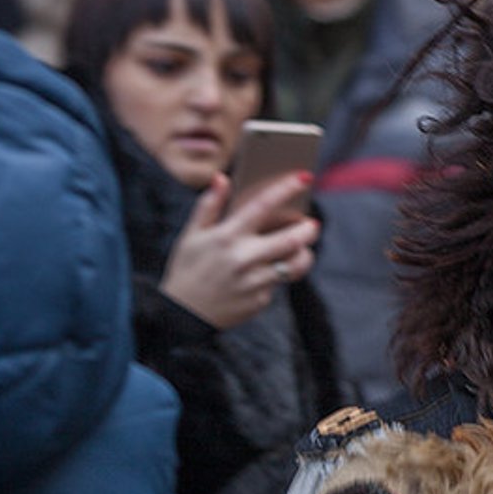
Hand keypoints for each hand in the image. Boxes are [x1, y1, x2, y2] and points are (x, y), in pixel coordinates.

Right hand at [160, 172, 319, 329]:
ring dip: (304, 254)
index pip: (263, 206)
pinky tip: (268, 272)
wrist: (181, 316)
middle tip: (311, 224)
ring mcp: (253, 282)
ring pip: (296, 264)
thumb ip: (209, 205)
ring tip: (300, 248)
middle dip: (308, 229)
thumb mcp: (191, 236)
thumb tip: (222, 178)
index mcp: (226, 237)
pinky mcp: (259, 300)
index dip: (286, 189)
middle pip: (292, 239)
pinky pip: (279, 283)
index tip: (306, 176)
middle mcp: (243, 259)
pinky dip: (278, 275)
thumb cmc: (187, 269)